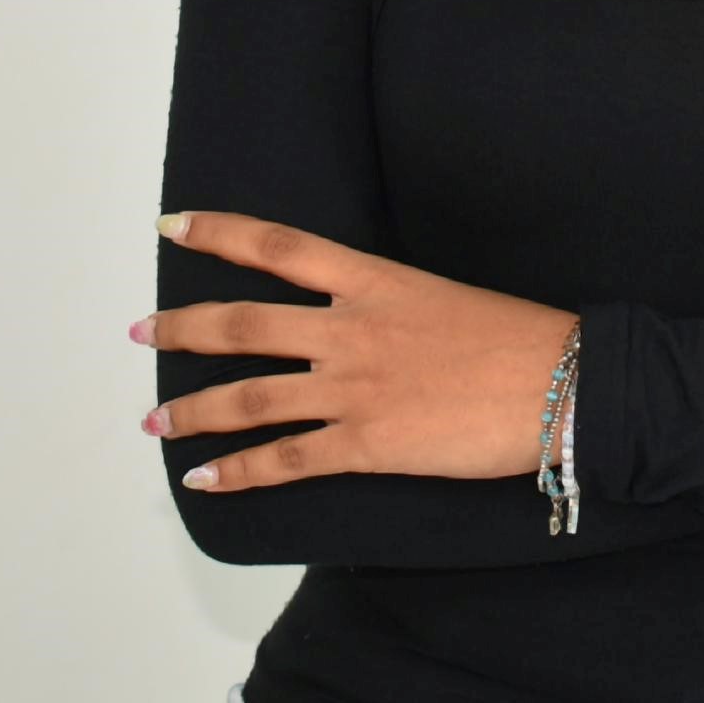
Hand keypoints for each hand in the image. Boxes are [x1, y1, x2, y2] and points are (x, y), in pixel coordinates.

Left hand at [135, 210, 578, 492]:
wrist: (563, 385)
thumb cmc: (519, 339)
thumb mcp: (443, 297)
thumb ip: (389, 306)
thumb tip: (356, 321)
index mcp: (374, 281)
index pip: (279, 247)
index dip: (219, 233)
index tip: (171, 224)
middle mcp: (350, 329)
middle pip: (242, 324)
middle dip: (182, 329)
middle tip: (140, 332)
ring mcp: (354, 389)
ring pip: (250, 397)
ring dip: (193, 409)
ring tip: (153, 418)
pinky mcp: (366, 445)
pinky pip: (286, 461)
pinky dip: (237, 471)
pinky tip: (203, 477)